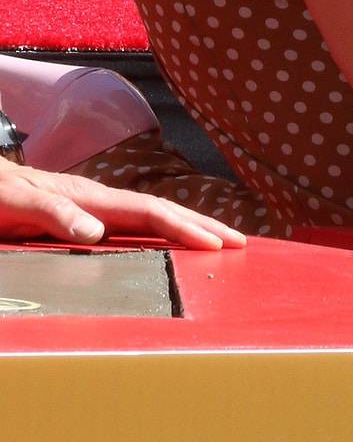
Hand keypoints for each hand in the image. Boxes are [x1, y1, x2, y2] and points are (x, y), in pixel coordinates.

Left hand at [0, 162, 247, 249]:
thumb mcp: (14, 204)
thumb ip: (53, 213)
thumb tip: (99, 231)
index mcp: (89, 197)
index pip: (150, 212)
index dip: (185, 227)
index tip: (217, 244)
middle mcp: (99, 200)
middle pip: (162, 210)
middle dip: (203, 225)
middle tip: (242, 242)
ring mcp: (94, 207)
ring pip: (153, 216)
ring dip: (189, 227)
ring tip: (220, 240)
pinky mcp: (85, 218)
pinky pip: (135, 225)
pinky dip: (164, 231)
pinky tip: (171, 241)